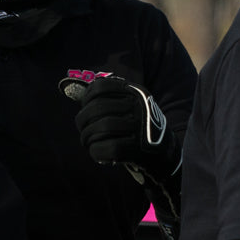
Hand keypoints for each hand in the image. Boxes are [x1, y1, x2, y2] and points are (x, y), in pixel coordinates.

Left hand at [62, 75, 180, 180]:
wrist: (164, 152)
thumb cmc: (137, 126)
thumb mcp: (129, 105)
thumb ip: (107, 98)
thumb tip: (75, 91)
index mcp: (135, 92)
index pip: (101, 86)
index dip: (86, 97)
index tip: (84, 107)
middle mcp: (139, 107)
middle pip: (96, 109)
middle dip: (82, 120)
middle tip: (82, 129)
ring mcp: (139, 128)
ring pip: (100, 128)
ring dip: (87, 137)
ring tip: (87, 140)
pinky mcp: (136, 149)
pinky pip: (105, 148)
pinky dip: (95, 151)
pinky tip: (96, 151)